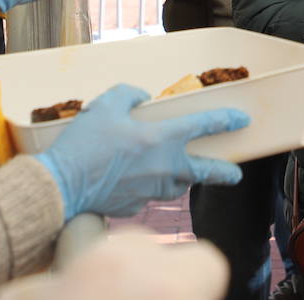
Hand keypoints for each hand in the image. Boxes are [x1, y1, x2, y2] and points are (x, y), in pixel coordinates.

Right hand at [35, 84, 247, 219]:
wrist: (60, 186)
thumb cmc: (84, 143)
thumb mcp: (105, 104)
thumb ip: (130, 95)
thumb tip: (142, 99)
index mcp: (162, 138)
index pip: (204, 125)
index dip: (226, 120)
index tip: (242, 120)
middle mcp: (164, 168)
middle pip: (205, 172)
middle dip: (224, 173)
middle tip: (236, 175)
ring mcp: (151, 191)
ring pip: (176, 186)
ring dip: (181, 179)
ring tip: (179, 174)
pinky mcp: (134, 207)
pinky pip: (148, 196)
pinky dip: (146, 188)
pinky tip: (132, 182)